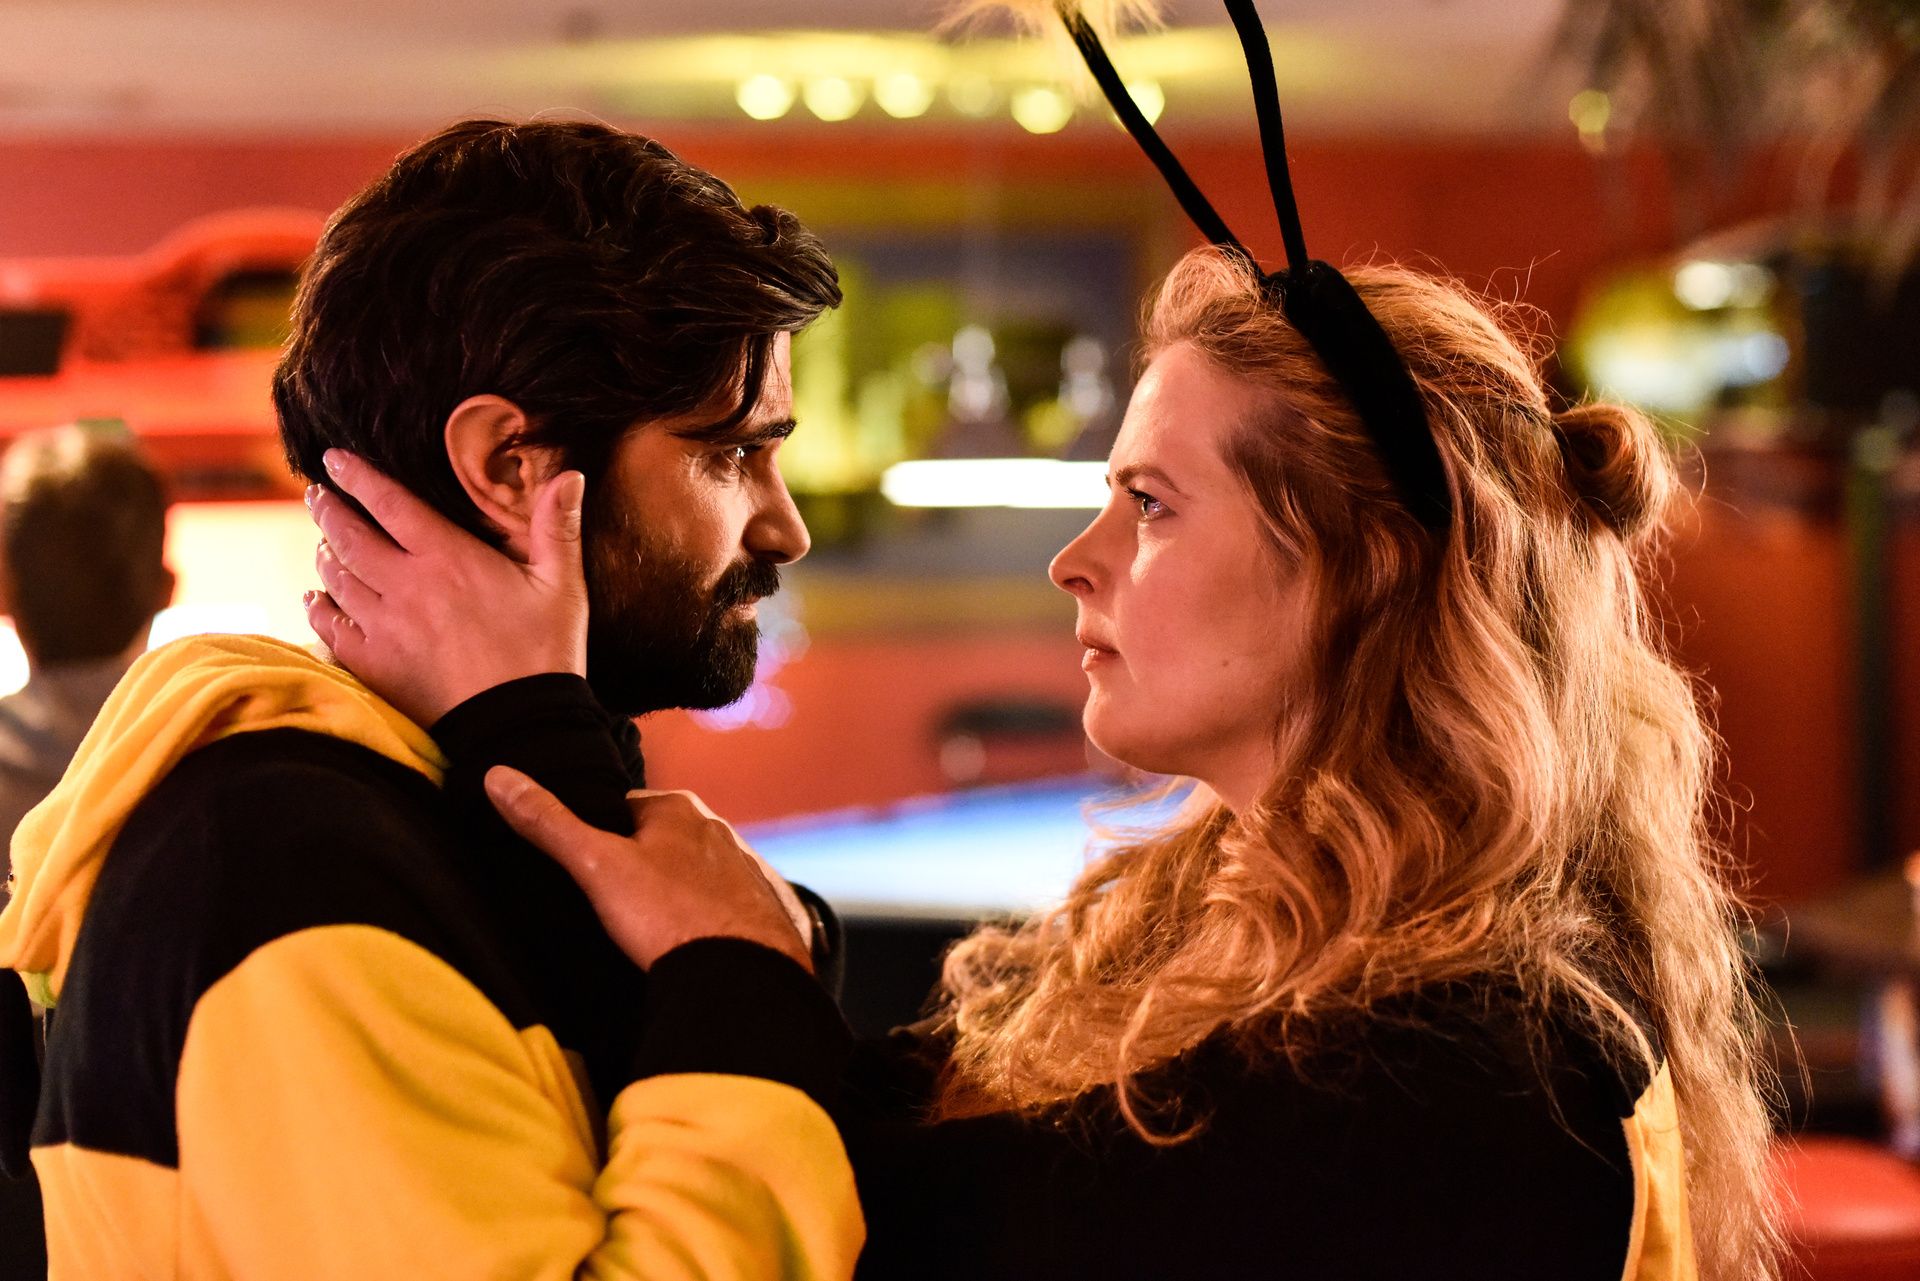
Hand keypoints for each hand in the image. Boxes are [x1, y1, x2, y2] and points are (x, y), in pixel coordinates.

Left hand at [304, 449, 589, 727]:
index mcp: (449, 557)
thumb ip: (559, 527)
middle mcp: (406, 585)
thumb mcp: (562, 585)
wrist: (521, 723)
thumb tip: (571, 475)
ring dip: (325, 553)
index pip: (388, 502)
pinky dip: (317, 607)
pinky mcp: (374, 664)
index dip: (357, 476)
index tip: (335, 459)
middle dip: (328, 508)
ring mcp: (384, 626)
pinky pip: (329, 627)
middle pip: (348, 535)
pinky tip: (315, 598)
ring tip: (323, 542)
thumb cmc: (545, 652)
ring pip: (335, 578)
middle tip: (318, 494)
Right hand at [485, 766, 812, 971]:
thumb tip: (498, 777)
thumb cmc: (668, 915)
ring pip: (693, 875)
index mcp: (679, 807)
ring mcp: (747, 868)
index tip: (587, 873)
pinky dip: (707, 920)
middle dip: (638, 868)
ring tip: (651, 933)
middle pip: (660, 842)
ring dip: (674, 894)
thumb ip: (549, 824)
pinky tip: (692, 945)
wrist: (741, 976)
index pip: (621, 810)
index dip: (597, 840)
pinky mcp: (764, 907)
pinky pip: (724, 906)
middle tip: (615, 909)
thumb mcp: (595, 866)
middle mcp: (719, 829)